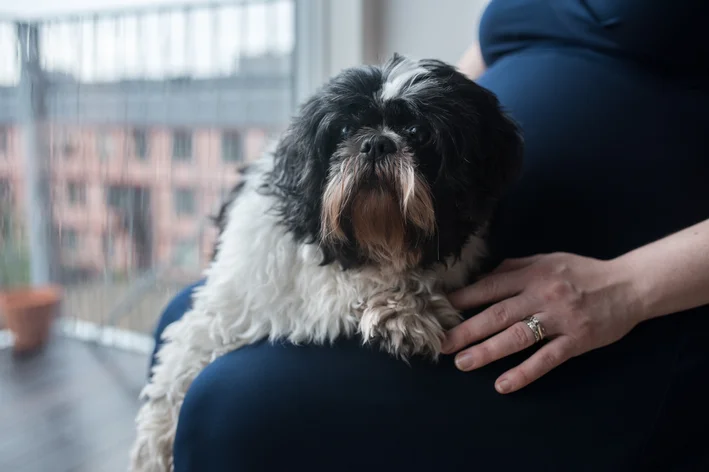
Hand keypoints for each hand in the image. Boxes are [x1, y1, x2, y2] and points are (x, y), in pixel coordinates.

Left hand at [441, 252, 643, 393]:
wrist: (629, 286)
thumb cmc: (582, 272)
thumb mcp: (548, 259)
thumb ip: (516, 268)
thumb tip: (484, 277)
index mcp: (533, 274)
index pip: (491, 287)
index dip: (464, 299)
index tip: (441, 310)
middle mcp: (543, 295)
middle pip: (498, 314)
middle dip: (466, 330)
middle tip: (442, 344)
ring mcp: (560, 320)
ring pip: (517, 337)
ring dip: (487, 351)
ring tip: (463, 362)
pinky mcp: (576, 341)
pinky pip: (547, 359)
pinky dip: (524, 373)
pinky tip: (503, 384)